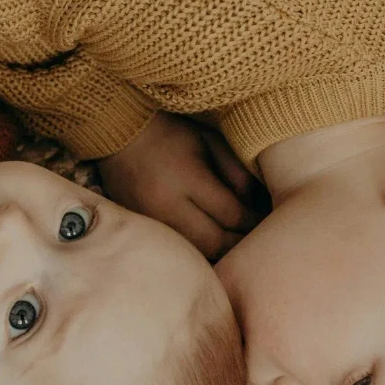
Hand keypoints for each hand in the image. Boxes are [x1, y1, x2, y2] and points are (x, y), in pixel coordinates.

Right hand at [99, 112, 261, 259]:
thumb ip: (235, 172)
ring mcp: (150, 221)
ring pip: (195, 252)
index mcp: (187, 177)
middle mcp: (166, 205)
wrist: (118, 133)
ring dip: (219, 252)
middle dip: (239, 243)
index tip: (267, 220)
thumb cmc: (170, 133)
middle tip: (257, 240)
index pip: (230, 213)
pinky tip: (209, 244)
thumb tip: (255, 206)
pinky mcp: (140, 228)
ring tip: (235, 244)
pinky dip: (196, 250)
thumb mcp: (209, 141)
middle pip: (214, 241)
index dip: (253, 221)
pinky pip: (176, 248)